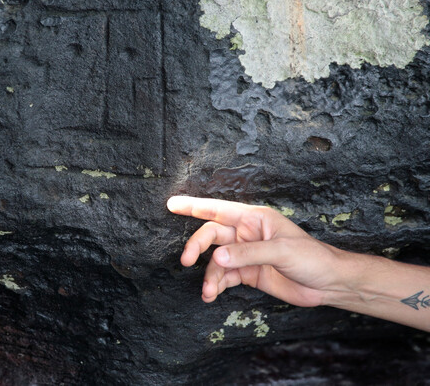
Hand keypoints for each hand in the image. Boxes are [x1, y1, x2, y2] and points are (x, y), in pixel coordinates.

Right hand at [167, 196, 352, 306]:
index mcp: (254, 219)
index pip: (218, 209)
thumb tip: (216, 257)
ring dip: (208, 275)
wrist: (328, 285)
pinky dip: (215, 285)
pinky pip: (224, 277)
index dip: (193, 206)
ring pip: (215, 261)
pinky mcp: (247, 273)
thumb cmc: (311, 258)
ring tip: (208, 291)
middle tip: (185, 261)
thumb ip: (247, 253)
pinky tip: (212, 294)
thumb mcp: (281, 252)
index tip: (171, 204)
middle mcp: (246, 234)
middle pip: (211, 235)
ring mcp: (245, 254)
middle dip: (196, 247)